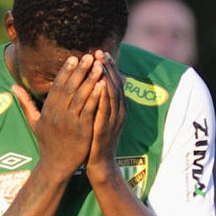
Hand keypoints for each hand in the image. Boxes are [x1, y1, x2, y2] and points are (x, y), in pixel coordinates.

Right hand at [12, 54, 103, 180]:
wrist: (56, 165)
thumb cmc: (47, 143)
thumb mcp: (34, 122)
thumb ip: (26, 103)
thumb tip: (13, 87)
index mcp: (47, 110)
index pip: (57, 86)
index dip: (66, 71)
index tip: (73, 58)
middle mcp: (57, 114)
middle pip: (70, 88)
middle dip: (80, 70)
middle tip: (88, 56)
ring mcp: (70, 122)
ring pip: (81, 96)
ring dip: (90, 79)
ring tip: (99, 66)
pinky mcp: (82, 130)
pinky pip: (89, 109)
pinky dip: (96, 96)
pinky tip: (103, 85)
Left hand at [86, 51, 125, 181]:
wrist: (99, 163)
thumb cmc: (96, 140)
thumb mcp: (100, 117)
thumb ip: (101, 101)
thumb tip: (98, 84)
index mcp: (119, 108)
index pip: (115, 82)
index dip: (110, 66)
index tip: (101, 53)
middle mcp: (119, 111)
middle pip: (115, 84)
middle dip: (107, 67)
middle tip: (99, 52)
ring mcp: (114, 120)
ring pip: (112, 93)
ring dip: (106, 76)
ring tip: (98, 62)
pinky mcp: (106, 127)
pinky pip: (106, 107)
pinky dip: (103, 94)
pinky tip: (98, 82)